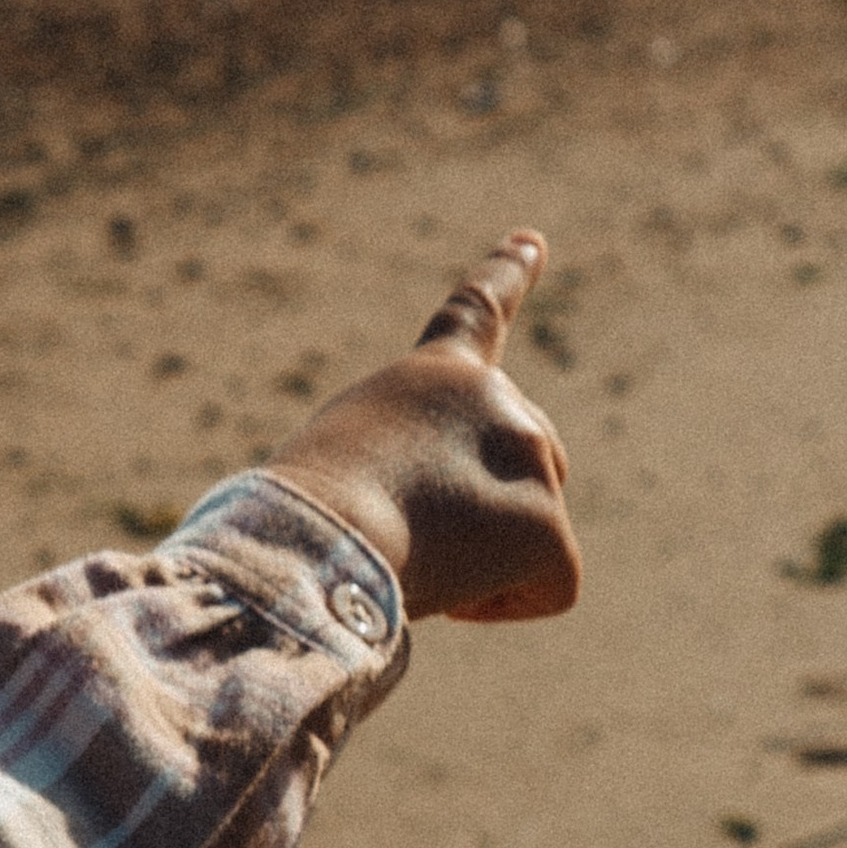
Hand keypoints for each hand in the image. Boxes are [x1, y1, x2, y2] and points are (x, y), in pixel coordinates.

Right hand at [263, 229, 579, 624]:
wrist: (318, 541)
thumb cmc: (297, 519)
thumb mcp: (343, 466)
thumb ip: (407, 470)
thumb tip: (442, 551)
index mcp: (433, 375)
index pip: (475, 313)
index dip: (506, 275)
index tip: (532, 240)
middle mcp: (497, 398)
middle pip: (532, 467)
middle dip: (490, 515)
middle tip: (414, 534)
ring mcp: (529, 455)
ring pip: (533, 538)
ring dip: (478, 565)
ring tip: (414, 556)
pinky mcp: (549, 525)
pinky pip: (549, 589)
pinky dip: (498, 606)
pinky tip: (445, 595)